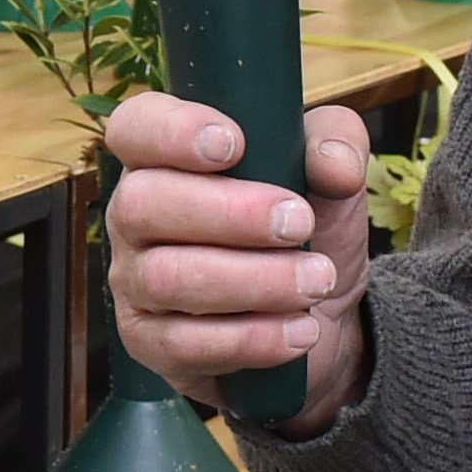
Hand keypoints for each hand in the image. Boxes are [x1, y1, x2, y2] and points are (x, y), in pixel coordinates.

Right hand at [105, 90, 371, 439]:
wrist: (319, 312)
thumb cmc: (305, 228)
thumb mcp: (332, 177)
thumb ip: (337, 147)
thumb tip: (333, 164)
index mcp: (166, 158)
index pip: (136, 127)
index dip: (171, 131)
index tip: (233, 144)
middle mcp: (134, 217)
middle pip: (143, 204)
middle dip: (228, 214)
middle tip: (299, 224)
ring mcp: (135, 283)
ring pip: (166, 278)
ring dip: (252, 280)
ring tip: (316, 281)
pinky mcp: (149, 343)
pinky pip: (183, 343)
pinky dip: (251, 337)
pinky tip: (299, 330)